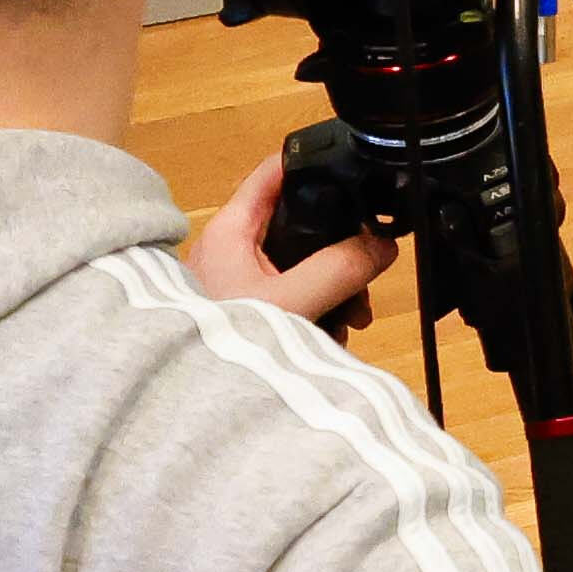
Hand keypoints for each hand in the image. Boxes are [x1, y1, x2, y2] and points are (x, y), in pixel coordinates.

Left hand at [189, 139, 390, 332]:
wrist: (188, 406)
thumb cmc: (225, 346)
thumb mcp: (294, 304)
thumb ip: (340, 270)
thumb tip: (383, 246)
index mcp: (232, 229)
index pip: (276, 171)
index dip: (316, 165)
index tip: (357, 175)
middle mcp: (231, 246)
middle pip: (298, 224)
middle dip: (339, 250)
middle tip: (364, 281)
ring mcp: (235, 280)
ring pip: (298, 264)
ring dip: (332, 288)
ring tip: (352, 321)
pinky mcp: (240, 309)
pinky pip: (288, 295)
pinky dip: (313, 310)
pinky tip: (330, 338)